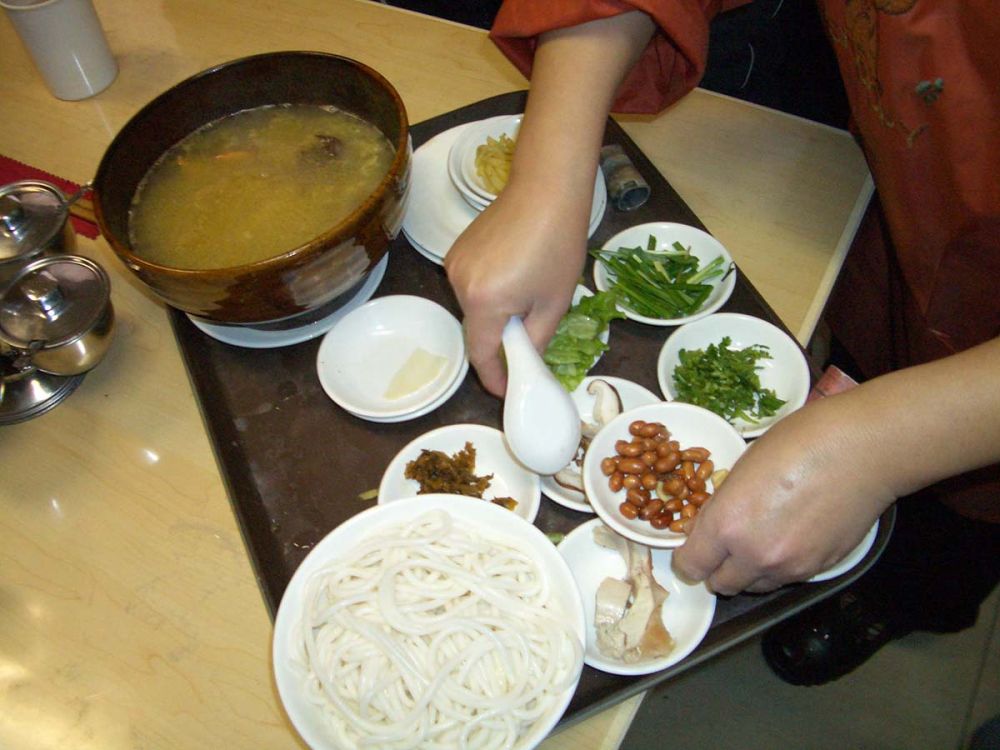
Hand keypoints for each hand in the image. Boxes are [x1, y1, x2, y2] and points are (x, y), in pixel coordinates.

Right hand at [444, 177, 590, 395]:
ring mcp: (454, 264)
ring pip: (474, 306)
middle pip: (476, 329)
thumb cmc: (558, 244)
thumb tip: (527, 363)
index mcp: (484, 302)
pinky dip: (490, 292)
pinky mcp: (456, 250)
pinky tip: (516, 276)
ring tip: (528, 299)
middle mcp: (459, 284)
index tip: (506, 389)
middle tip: (529, 342)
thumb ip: (536, 341)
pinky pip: (471, 284)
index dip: (494, 378)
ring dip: (496, 314)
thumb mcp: (556, 302)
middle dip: (500, 341)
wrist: (547, 187)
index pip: (481, 355)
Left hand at [672, 396, 894, 594]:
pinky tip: (790, 537)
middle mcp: (755, 554)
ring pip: (755, 586)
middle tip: (725, 546)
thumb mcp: (743, 466)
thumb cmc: (800, 441)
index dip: (688, 557)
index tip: (693, 547)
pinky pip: (787, 579)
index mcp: (727, 523)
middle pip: (721, 585)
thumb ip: (723, 505)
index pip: (691, 566)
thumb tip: (710, 527)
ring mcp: (790, 566)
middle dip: (717, 568)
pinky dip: (780, 567)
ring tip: (760, 539)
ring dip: (749, 571)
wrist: (863, 450)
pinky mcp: (819, 569)